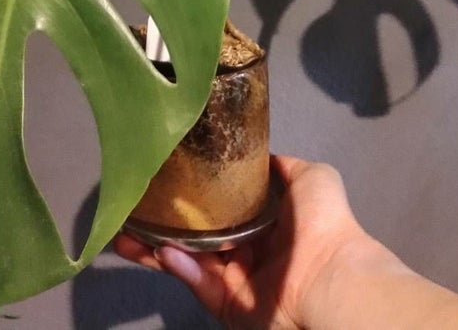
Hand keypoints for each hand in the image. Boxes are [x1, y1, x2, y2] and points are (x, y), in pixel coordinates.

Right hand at [113, 154, 364, 329]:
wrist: (332, 278)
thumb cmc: (323, 222)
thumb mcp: (310, 176)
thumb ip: (279, 165)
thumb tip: (255, 153)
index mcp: (264, 220)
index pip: (219, 205)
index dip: (192, 193)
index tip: (163, 176)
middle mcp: (245, 248)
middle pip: (194, 233)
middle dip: (162, 222)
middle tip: (132, 208)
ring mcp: (234, 279)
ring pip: (186, 259)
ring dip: (155, 246)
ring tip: (125, 233)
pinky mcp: (226, 305)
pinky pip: (196, 282)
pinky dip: (178, 266)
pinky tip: (161, 250)